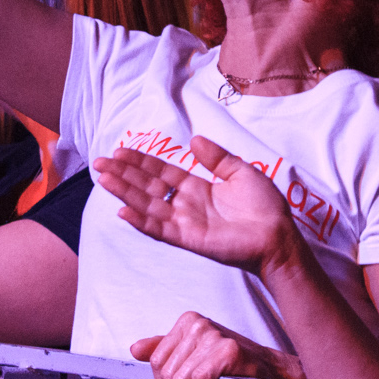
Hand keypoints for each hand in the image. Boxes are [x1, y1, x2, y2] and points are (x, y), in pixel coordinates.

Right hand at [94, 136, 298, 279]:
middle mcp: (186, 204)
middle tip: (100, 163)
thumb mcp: (240, 171)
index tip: (119, 150)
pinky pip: (160, 230)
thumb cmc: (264, 207)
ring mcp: (185, 222)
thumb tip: (193, 139)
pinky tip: (123, 211)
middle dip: (124, 174)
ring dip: (125, 193)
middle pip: (147, 187)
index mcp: (197, 187)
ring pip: (148, 205)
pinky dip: (141, 221)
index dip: (140, 162)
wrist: (278, 235)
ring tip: (104, 179)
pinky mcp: (189, 239)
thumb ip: (216, 158)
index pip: (161, 172)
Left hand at [131, 311, 307, 378]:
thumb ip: (163, 350)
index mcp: (187, 321)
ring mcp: (213, 335)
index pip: (156, 361)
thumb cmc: (228, 364)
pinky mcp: (227, 351)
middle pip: (167, 373)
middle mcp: (198, 323)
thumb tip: (134, 350)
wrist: (268, 370)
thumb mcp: (193, 353)